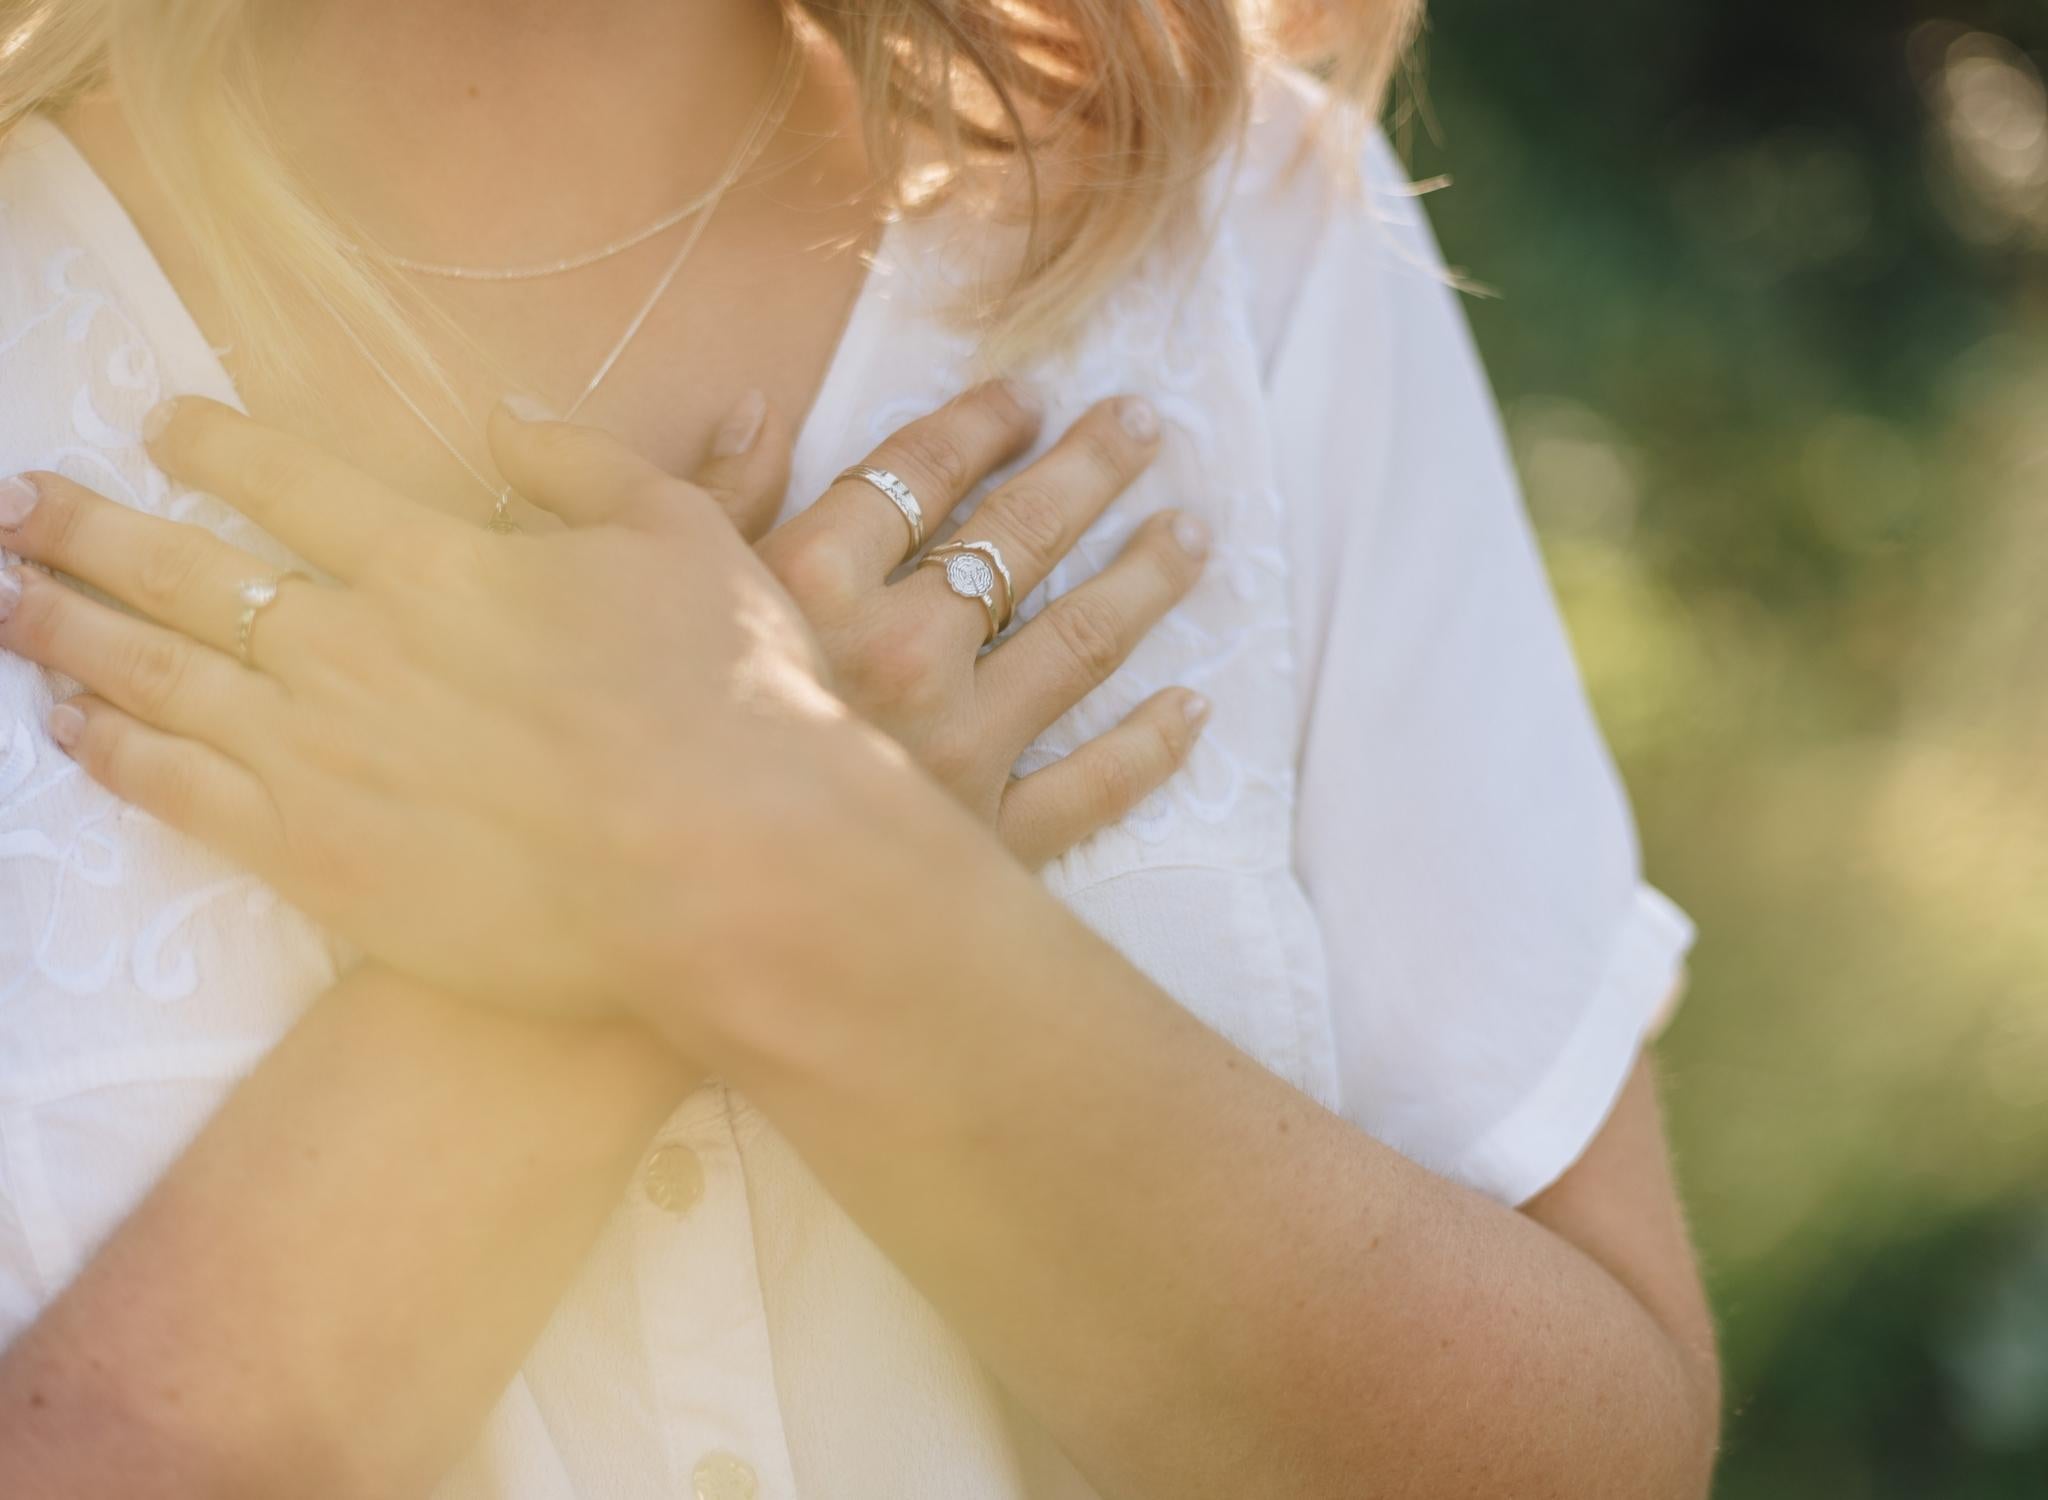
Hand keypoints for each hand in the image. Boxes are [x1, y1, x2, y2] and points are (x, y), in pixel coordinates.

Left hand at [0, 398, 933, 1018]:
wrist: (727, 870)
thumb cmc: (727, 700)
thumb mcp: (684, 539)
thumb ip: (580, 469)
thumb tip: (501, 418)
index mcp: (433, 560)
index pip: (287, 484)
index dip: (210, 447)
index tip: (160, 426)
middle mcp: (350, 645)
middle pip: (181, 575)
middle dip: (84, 531)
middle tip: (15, 506)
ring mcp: (319, 755)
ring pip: (150, 679)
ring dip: (62, 632)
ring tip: (1, 602)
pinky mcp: (314, 860)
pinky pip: (176, 793)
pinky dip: (109, 754)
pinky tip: (66, 730)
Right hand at [708, 383, 1210, 866]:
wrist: (706, 910)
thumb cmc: (663, 752)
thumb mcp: (665, 609)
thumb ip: (710, 506)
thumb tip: (758, 410)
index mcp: (813, 585)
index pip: (918, 473)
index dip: (981, 425)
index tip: (1030, 399)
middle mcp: (903, 652)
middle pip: (1019, 536)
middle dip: (1090, 469)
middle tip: (1146, 424)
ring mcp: (957, 745)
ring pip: (1080, 641)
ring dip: (1144, 580)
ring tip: (1189, 534)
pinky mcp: (990, 838)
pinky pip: (1092, 785)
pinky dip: (1150, 747)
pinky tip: (1194, 706)